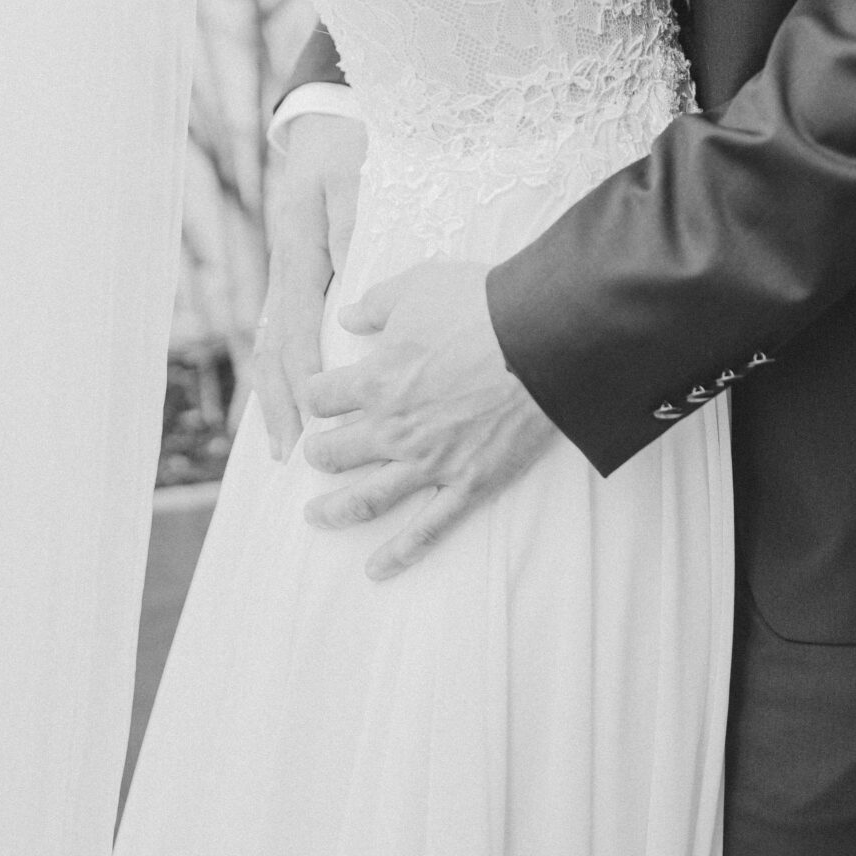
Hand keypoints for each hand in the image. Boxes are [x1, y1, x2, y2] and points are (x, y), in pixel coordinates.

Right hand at [250, 111, 366, 460]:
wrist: (324, 126)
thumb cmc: (343, 149)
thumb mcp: (351, 176)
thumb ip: (350, 221)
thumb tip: (350, 270)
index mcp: (299, 252)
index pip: (299, 324)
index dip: (305, 371)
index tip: (312, 412)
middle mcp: (285, 271)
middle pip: (275, 347)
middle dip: (279, 403)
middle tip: (287, 454)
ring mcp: (285, 277)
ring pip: (272, 346)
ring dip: (275, 398)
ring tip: (281, 447)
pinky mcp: (293, 279)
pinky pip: (282, 334)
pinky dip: (280, 374)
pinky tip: (286, 406)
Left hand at [300, 260, 557, 579]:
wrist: (542, 336)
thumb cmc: (480, 305)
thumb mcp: (418, 286)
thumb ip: (375, 305)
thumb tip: (345, 316)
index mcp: (376, 379)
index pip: (322, 396)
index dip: (314, 395)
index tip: (315, 396)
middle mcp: (393, 429)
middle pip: (335, 452)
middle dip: (319, 454)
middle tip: (314, 456)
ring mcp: (429, 463)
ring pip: (367, 499)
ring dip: (335, 511)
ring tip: (316, 517)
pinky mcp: (467, 485)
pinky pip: (427, 530)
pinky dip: (398, 554)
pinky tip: (376, 569)